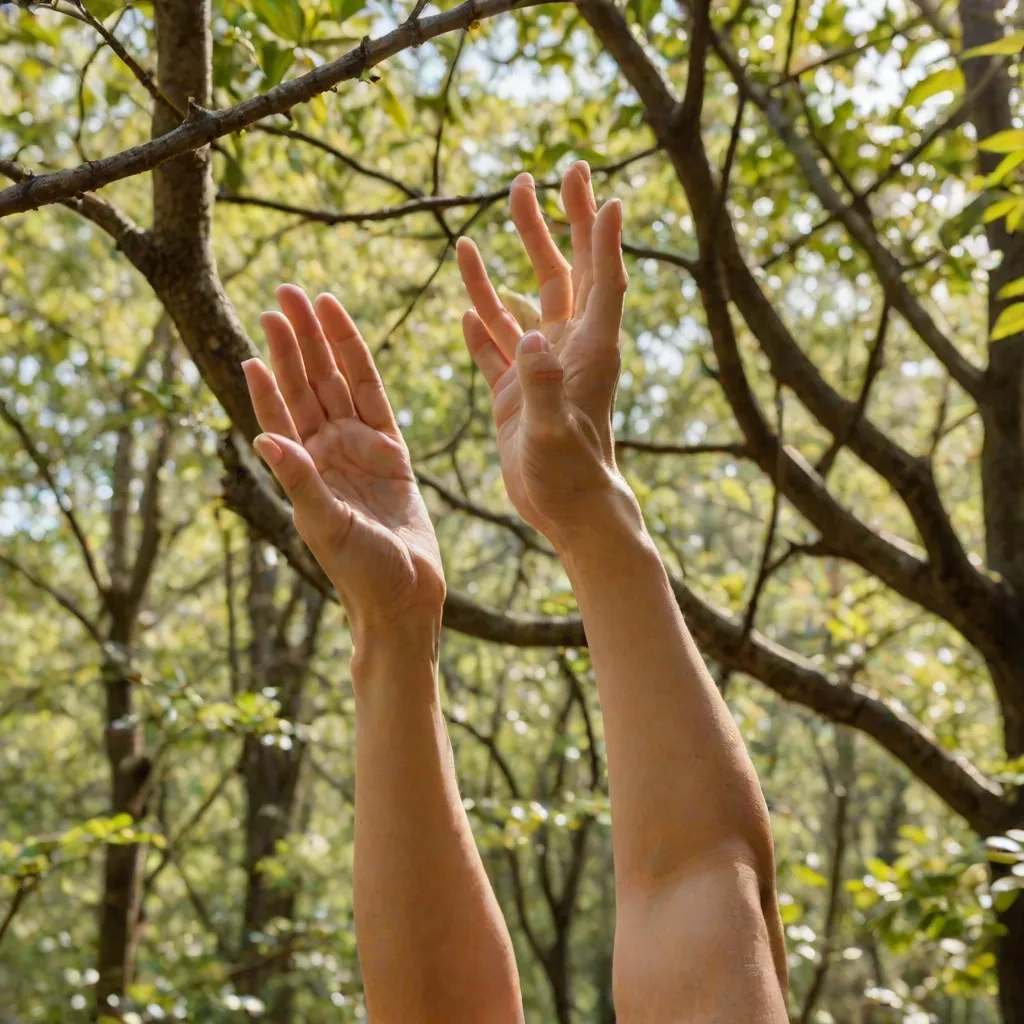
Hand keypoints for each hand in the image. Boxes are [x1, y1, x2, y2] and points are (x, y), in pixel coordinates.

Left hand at [241, 285, 444, 642]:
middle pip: (306, 384)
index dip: (269, 372)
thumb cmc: (362, 571)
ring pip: (336, 382)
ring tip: (307, 299)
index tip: (259, 331)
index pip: (280, 409)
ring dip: (321, 343)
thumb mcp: (325, 525)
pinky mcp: (390, 451)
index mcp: (304, 470)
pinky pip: (373, 397)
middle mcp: (326, 453)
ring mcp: (357, 448)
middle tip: (281, 293)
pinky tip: (342, 341)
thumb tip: (264, 437)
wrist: (406, 594)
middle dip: (293, 340)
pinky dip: (359, 367)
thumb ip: (300, 480)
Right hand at [456, 162, 630, 552]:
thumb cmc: (570, 476)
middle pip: (561, 275)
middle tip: (533, 178)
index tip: (598, 190)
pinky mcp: (514, 393)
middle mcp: (567, 351)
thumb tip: (530, 338)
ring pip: (520, 305)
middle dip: (550, 226)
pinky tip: (467, 303)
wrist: (568, 513)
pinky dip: (482, 324)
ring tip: (478, 230)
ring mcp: (539, 370)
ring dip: (506, 266)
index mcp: (588, 351)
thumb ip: (542, 385)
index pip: (601, 280)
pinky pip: (495, 347)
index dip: (601, 236)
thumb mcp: (554, 434)